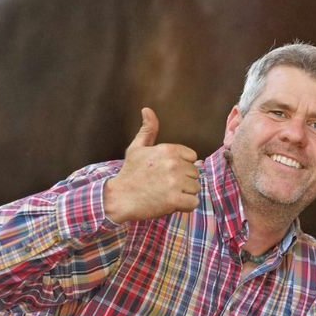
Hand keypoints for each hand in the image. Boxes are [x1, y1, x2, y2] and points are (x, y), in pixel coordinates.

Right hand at [104, 107, 200, 222]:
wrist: (119, 198)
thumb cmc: (129, 173)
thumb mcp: (137, 148)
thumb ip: (148, 130)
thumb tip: (147, 109)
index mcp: (168, 150)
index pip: (192, 157)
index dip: (182, 166)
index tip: (168, 172)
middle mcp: (174, 164)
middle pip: (195, 173)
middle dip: (184, 181)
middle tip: (165, 185)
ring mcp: (175, 182)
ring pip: (195, 188)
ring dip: (185, 194)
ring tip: (167, 194)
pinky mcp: (175, 199)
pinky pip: (194, 202)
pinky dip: (185, 206)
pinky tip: (172, 203)